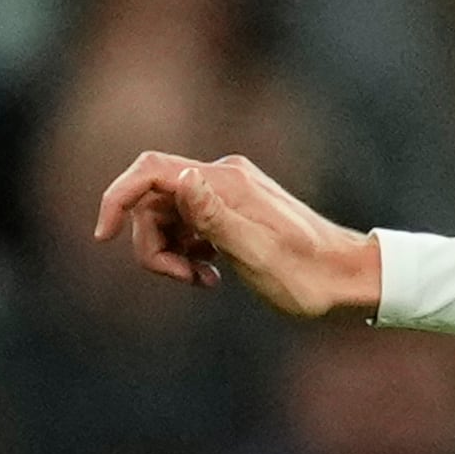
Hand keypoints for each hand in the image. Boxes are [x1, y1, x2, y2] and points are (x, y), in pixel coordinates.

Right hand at [92, 150, 385, 318]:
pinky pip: (191, 226)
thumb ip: (213, 216)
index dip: (117, 198)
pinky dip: (189, 252)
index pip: (151, 171)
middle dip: (153, 243)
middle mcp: (224, 178)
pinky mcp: (235, 212)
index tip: (103, 236)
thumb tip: (179, 176)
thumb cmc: (308, 276)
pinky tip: (212, 278)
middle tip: (184, 280)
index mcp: (225, 182)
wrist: (351, 280)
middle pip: (155, 201)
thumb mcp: (257, 253)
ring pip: (170, 217)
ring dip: (172, 252)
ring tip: (202, 282)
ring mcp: (230, 194)